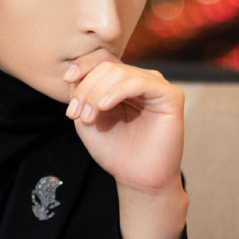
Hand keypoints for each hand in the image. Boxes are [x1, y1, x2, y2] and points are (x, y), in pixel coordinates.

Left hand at [64, 50, 182, 191]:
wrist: (137, 178)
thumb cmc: (114, 151)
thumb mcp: (87, 119)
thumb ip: (81, 94)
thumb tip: (74, 72)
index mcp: (122, 83)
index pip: (102, 61)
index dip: (83, 65)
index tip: (67, 80)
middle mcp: (140, 80)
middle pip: (108, 66)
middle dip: (87, 88)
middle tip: (76, 114)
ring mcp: (156, 86)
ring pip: (121, 72)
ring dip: (97, 93)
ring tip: (88, 117)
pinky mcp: (170, 95)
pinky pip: (139, 82)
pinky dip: (117, 92)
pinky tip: (104, 106)